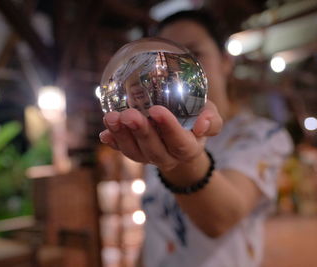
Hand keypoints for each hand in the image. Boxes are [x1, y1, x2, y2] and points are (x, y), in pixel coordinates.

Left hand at [99, 100, 221, 171]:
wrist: (182, 137)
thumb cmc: (195, 120)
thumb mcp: (209, 115)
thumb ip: (211, 119)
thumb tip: (202, 124)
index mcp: (188, 149)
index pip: (180, 143)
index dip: (168, 128)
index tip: (156, 110)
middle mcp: (168, 157)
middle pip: (153, 149)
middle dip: (140, 131)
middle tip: (129, 114)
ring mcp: (149, 157)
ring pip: (134, 152)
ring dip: (121, 135)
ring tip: (111, 118)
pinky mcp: (135, 153)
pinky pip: (123, 150)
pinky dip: (113, 142)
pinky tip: (104, 133)